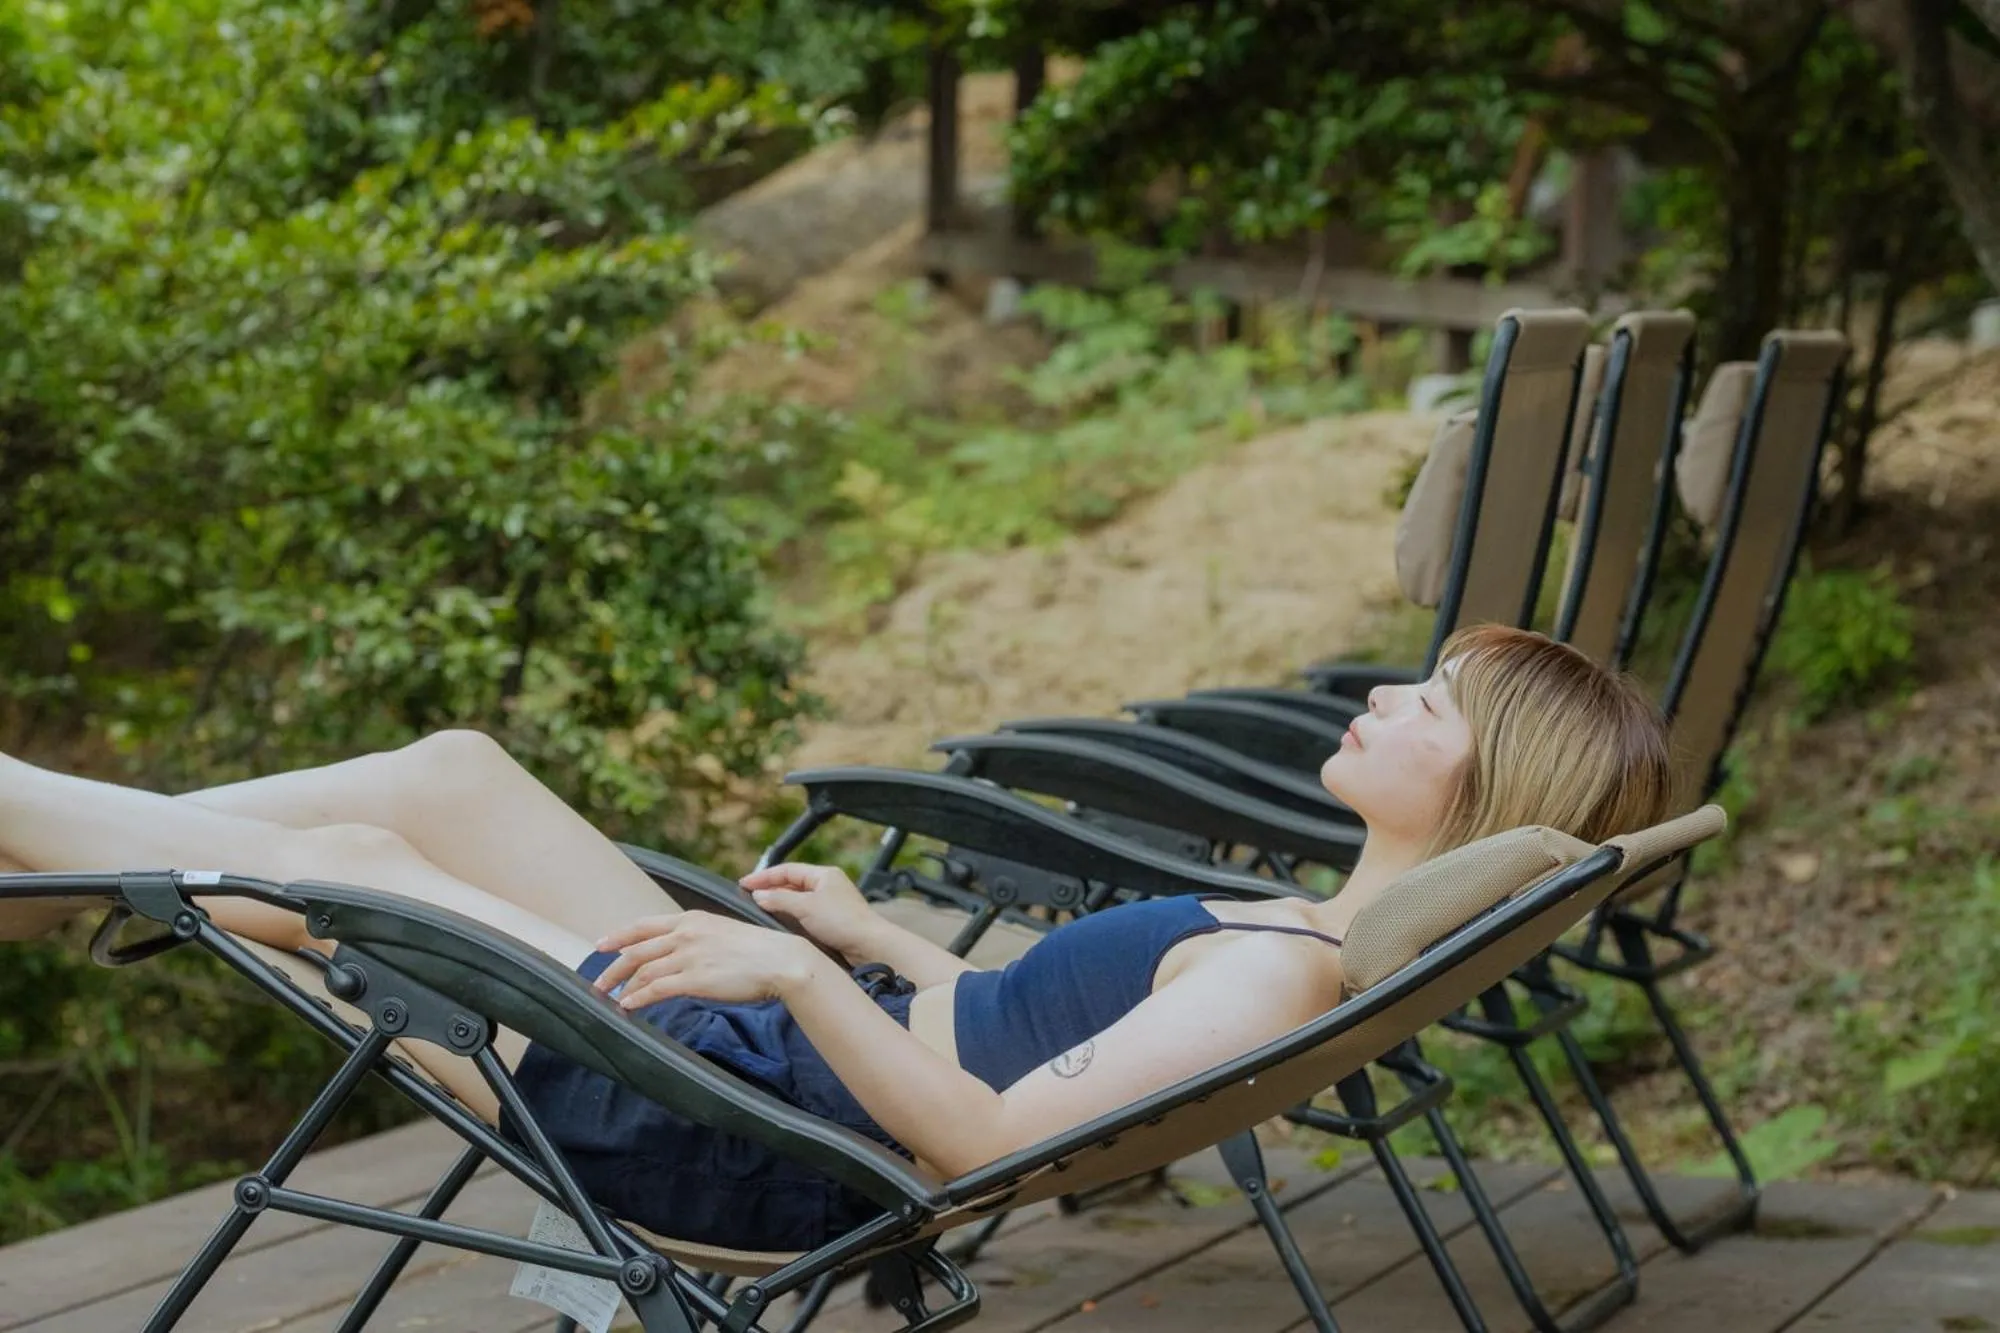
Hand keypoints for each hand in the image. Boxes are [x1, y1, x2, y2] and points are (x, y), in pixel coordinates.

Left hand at [592, 911, 823, 1008]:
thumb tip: (680, 953)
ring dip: (622, 986)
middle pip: (636, 950)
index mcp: (691, 919)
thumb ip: (698, 939)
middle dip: (611, 967)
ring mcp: (688, 956)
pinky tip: (629, 1005)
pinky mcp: (694, 979)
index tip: (601, 945)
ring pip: (642, 970)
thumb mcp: (722, 932)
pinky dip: (638, 998)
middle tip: (598, 982)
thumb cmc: (758, 950)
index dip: (618, 936)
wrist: (780, 960)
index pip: (643, 926)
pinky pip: (656, 989)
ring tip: (611, 999)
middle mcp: (685, 934)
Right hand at [738, 862, 876, 957]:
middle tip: (748, 896)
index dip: (763, 876)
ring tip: (759, 908)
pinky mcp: (832, 920)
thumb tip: (759, 895)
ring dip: (779, 903)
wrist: (869, 945)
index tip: (744, 883)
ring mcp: (830, 903)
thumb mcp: (806, 907)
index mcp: (824, 874)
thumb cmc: (843, 922)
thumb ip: (779, 900)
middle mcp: (828, 885)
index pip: (787, 870)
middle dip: (770, 889)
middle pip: (792, 884)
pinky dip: (790, 915)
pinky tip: (779, 923)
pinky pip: (805, 913)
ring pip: (798, 899)